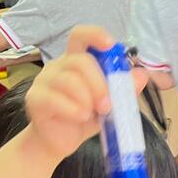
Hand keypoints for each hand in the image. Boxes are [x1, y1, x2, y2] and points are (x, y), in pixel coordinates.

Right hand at [23, 27, 125, 161]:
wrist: (59, 142)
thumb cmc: (83, 118)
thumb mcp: (109, 104)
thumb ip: (124, 90)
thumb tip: (142, 74)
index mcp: (75, 62)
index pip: (80, 37)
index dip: (94, 35)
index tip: (109, 43)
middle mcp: (58, 66)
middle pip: (80, 62)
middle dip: (99, 84)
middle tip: (107, 106)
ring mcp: (44, 81)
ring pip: (69, 80)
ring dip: (87, 99)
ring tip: (92, 114)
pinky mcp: (35, 99)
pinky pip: (55, 99)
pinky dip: (73, 110)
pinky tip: (81, 117)